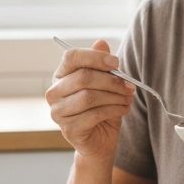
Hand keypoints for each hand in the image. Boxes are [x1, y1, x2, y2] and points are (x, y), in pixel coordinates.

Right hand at [45, 39, 134, 159]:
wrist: (101, 140)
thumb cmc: (102, 108)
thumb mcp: (106, 83)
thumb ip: (102, 65)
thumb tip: (101, 43)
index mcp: (61, 75)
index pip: (71, 57)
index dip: (95, 57)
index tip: (116, 63)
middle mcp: (54, 92)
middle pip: (83, 77)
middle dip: (111, 81)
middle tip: (129, 85)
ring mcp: (58, 112)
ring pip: (89, 97)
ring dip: (114, 96)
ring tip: (127, 98)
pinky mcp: (68, 129)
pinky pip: (94, 114)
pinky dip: (114, 110)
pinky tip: (123, 109)